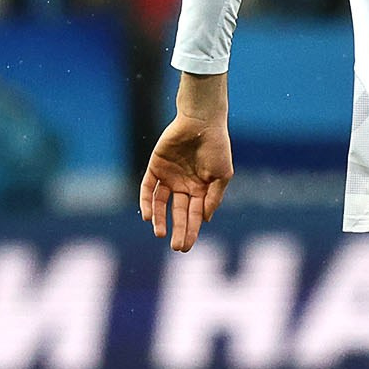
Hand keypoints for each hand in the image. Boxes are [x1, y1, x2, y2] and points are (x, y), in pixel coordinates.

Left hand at [141, 110, 232, 251]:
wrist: (201, 121)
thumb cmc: (216, 147)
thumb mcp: (222, 175)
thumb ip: (213, 197)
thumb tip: (205, 219)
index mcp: (201, 189)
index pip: (194, 215)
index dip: (191, 231)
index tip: (187, 247)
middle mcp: (184, 185)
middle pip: (178, 213)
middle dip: (178, 230)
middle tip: (177, 247)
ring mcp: (169, 176)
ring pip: (161, 203)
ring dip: (160, 219)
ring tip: (160, 234)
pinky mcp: (155, 167)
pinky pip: (148, 188)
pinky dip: (146, 202)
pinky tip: (148, 215)